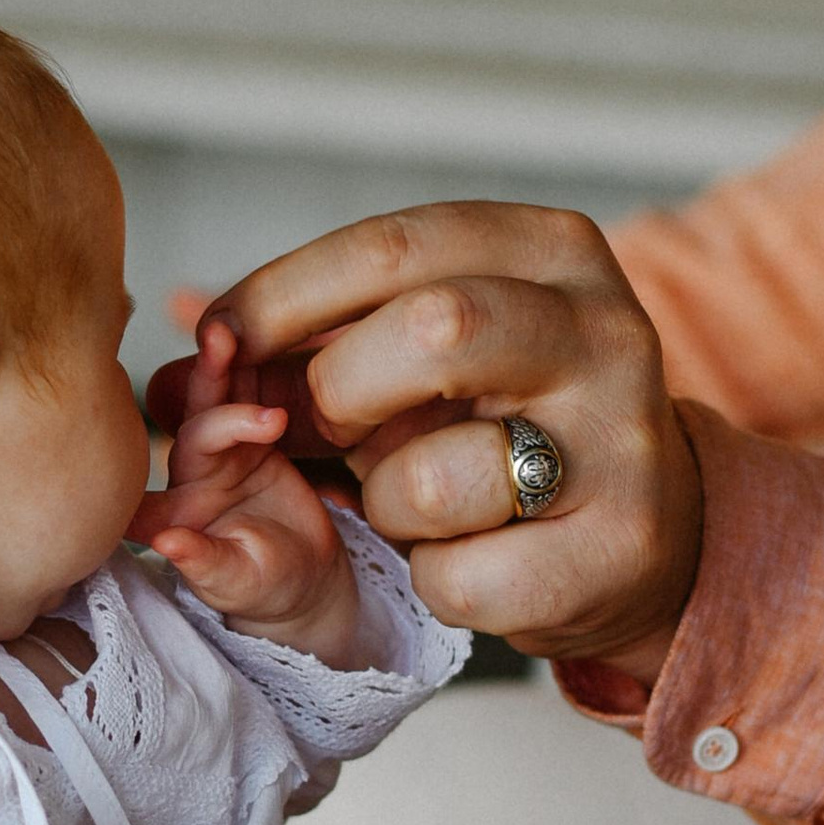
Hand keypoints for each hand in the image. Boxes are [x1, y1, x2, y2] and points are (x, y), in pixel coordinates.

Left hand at [132, 327, 364, 662]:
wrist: (305, 577)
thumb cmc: (263, 589)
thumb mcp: (235, 583)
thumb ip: (203, 564)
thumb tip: (166, 544)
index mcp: (172, 517)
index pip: (150, 483)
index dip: (145, 460)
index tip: (169, 432)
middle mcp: (191, 478)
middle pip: (192, 425)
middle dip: (202, 389)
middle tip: (218, 350)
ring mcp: (224, 453)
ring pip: (218, 403)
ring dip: (221, 368)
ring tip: (227, 333)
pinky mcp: (255, 439)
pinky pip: (252, 400)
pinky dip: (254, 372)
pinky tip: (259, 336)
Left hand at [159, 207, 704, 681]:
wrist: (646, 533)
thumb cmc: (502, 420)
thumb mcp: (430, 347)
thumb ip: (318, 330)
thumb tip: (176, 324)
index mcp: (555, 250)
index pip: (391, 247)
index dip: (282, 299)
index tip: (221, 341)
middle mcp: (606, 331)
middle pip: (430, 332)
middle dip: (339, 392)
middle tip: (324, 426)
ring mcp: (622, 445)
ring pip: (432, 473)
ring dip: (386, 502)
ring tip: (420, 498)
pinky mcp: (616, 551)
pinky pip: (459, 575)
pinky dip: (433, 577)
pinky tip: (471, 554)